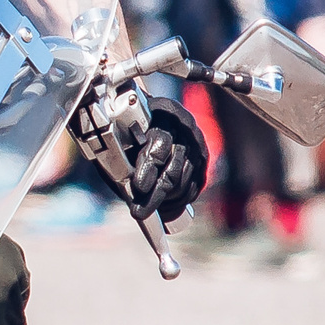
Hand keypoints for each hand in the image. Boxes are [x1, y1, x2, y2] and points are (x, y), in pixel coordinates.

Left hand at [121, 99, 208, 226]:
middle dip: (155, 194)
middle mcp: (184, 127)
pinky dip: (177, 200)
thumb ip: (122, 157)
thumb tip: (129, 191)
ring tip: (146, 209)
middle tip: (139, 211)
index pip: (159, 142)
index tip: (139, 187)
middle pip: (172, 167)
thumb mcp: (121, 136)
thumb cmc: (128, 129)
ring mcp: (197, 144)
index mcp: (162, 113)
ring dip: (165, 199)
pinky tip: (163, 205)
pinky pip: (193, 186)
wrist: (149, 117)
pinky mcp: (203, 160)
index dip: (148, 167)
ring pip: (183, 180)